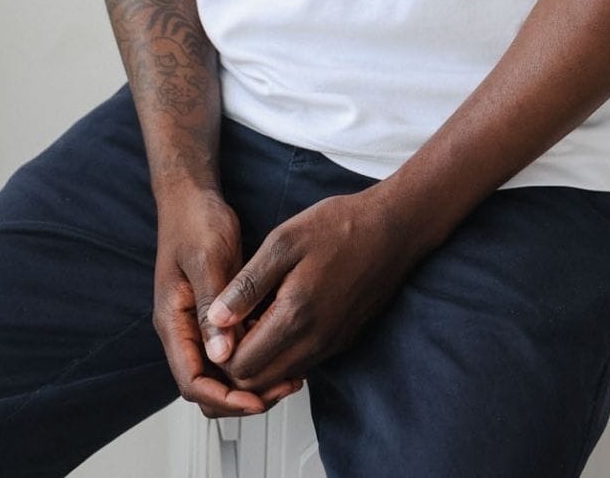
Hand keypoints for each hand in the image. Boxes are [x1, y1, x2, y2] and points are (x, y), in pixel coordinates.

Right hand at [153, 186, 303, 417]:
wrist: (192, 196)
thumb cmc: (195, 221)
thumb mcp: (207, 260)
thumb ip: (212, 307)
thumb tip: (221, 355)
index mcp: (173, 322)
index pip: (192, 382)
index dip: (225, 398)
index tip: (257, 399)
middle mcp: (183, 330)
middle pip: (206, 386)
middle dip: (240, 398)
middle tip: (280, 389)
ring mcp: (198, 323)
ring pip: (220, 371)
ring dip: (250, 380)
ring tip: (287, 376)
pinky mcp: (214, 314)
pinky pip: (231, 349)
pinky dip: (253, 356)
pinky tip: (281, 349)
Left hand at [209, 188, 414, 391]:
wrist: (393, 229)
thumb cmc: (341, 227)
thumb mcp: (283, 242)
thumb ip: (247, 284)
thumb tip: (216, 317)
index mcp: (295, 317)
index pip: (241, 366)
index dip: (222, 349)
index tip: (220, 321)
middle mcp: (315, 342)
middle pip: (258, 382)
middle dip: (237, 360)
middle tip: (233, 323)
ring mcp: (331, 345)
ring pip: (281, 376)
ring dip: (261, 358)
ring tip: (255, 317)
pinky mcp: (342, 341)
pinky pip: (302, 363)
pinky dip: (283, 352)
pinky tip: (280, 316)